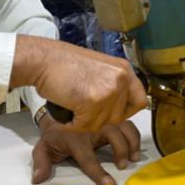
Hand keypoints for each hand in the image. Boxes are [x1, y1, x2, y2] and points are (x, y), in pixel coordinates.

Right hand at [11, 36, 147, 133]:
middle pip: (119, 116)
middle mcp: (120, 78)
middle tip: (83, 108)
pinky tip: (67, 111)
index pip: (140, 100)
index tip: (113, 113)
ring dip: (84, 121)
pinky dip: (73, 124)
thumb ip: (113, 85)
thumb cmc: (63, 63)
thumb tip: (119, 106)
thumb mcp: (100, 68)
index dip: (126, 111)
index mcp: (124, 69)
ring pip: (101, 123)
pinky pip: (85, 125)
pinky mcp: (93, 101)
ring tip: (72, 106)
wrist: (43, 59)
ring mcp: (108, 90)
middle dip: (100, 118)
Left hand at [31, 115, 141, 184]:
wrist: (58, 111)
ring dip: (132, 141)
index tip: (110, 184)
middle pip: (112, 134)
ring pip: (123, 125)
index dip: (98, 172)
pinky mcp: (112, 117)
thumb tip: (38, 179)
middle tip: (122, 165)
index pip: (87, 157)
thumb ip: (41, 163)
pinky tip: (136, 146)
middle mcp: (91, 127)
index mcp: (74, 138)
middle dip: (121, 150)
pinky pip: (128, 122)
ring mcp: (103, 120)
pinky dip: (134, 134)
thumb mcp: (43, 148)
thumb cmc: (55, 135)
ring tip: (134, 157)